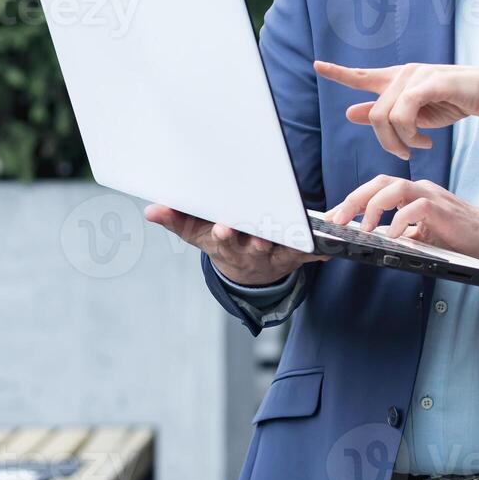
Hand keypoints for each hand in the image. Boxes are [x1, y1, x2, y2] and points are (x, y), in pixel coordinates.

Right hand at [144, 204, 327, 286]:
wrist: (246, 269)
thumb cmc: (221, 242)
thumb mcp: (196, 233)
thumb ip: (176, 220)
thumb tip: (151, 210)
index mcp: (227, 245)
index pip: (224, 240)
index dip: (224, 234)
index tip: (223, 228)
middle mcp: (251, 252)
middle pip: (255, 245)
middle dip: (258, 239)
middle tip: (263, 233)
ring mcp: (273, 255)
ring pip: (282, 249)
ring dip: (290, 241)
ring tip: (298, 231)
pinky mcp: (294, 256)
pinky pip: (307, 255)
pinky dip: (317, 253)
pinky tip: (327, 250)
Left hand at [313, 61, 478, 159]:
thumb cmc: (453, 102)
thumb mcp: (416, 114)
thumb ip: (384, 114)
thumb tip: (350, 111)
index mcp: (397, 79)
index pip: (362, 75)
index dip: (339, 73)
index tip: (317, 66)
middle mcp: (403, 73)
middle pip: (374, 114)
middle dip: (386, 141)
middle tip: (405, 153)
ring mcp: (416, 75)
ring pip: (387, 116)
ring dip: (401, 141)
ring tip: (419, 146)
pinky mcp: (429, 82)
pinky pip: (405, 112)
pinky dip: (411, 133)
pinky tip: (425, 141)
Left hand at [323, 174, 478, 258]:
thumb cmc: (456, 235)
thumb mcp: (420, 233)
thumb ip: (401, 230)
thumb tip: (375, 239)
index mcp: (411, 193)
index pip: (375, 188)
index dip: (351, 200)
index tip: (332, 216)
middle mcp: (419, 189)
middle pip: (380, 182)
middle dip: (353, 200)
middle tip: (337, 220)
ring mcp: (431, 196)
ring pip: (395, 188)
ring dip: (373, 207)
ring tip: (364, 228)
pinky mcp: (442, 209)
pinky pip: (416, 207)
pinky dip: (400, 220)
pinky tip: (393, 236)